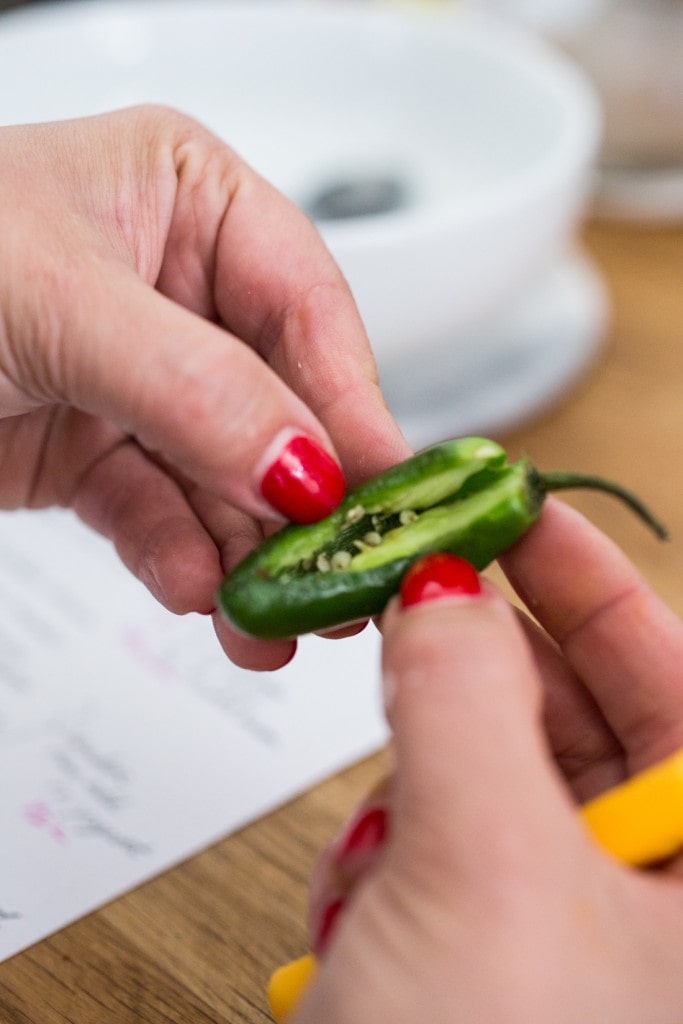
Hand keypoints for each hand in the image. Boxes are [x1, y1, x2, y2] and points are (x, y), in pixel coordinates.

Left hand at [0, 105, 409, 668]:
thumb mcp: (61, 300)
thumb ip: (196, 387)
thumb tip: (305, 467)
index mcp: (188, 201)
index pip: (308, 305)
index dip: (351, 400)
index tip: (384, 483)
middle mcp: (176, 289)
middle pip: (279, 405)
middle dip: (306, 498)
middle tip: (344, 574)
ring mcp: (141, 380)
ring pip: (226, 478)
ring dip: (251, 554)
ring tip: (275, 619)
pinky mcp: (97, 454)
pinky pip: (160, 516)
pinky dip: (182, 562)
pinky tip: (202, 597)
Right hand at [299, 498, 682, 1022]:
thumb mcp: (485, 869)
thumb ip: (464, 701)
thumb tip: (441, 592)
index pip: (670, 675)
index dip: (591, 582)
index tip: (517, 512)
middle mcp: (645, 891)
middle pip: (564, 720)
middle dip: (471, 684)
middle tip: (407, 611)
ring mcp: (557, 926)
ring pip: (478, 777)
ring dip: (409, 790)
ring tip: (378, 848)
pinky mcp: (474, 950)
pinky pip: (429, 841)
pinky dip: (381, 852)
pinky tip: (360, 906)